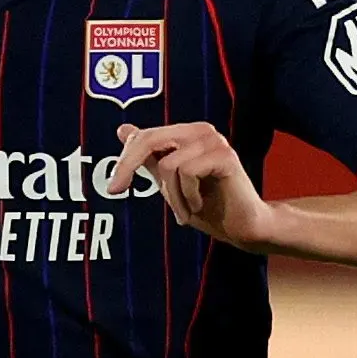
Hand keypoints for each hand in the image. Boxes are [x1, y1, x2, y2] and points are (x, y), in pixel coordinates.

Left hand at [108, 122, 275, 251]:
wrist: (243, 228)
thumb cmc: (210, 206)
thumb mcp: (170, 183)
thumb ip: (149, 158)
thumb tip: (122, 129)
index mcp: (188, 133)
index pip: (145, 136)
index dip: (124, 160)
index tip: (112, 189)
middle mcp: (201, 130)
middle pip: (150, 140)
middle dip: (128, 166)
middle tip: (115, 191)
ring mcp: (214, 141)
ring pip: (169, 164)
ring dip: (173, 197)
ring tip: (187, 210)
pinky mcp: (225, 156)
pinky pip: (187, 173)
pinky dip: (188, 196)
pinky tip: (201, 204)